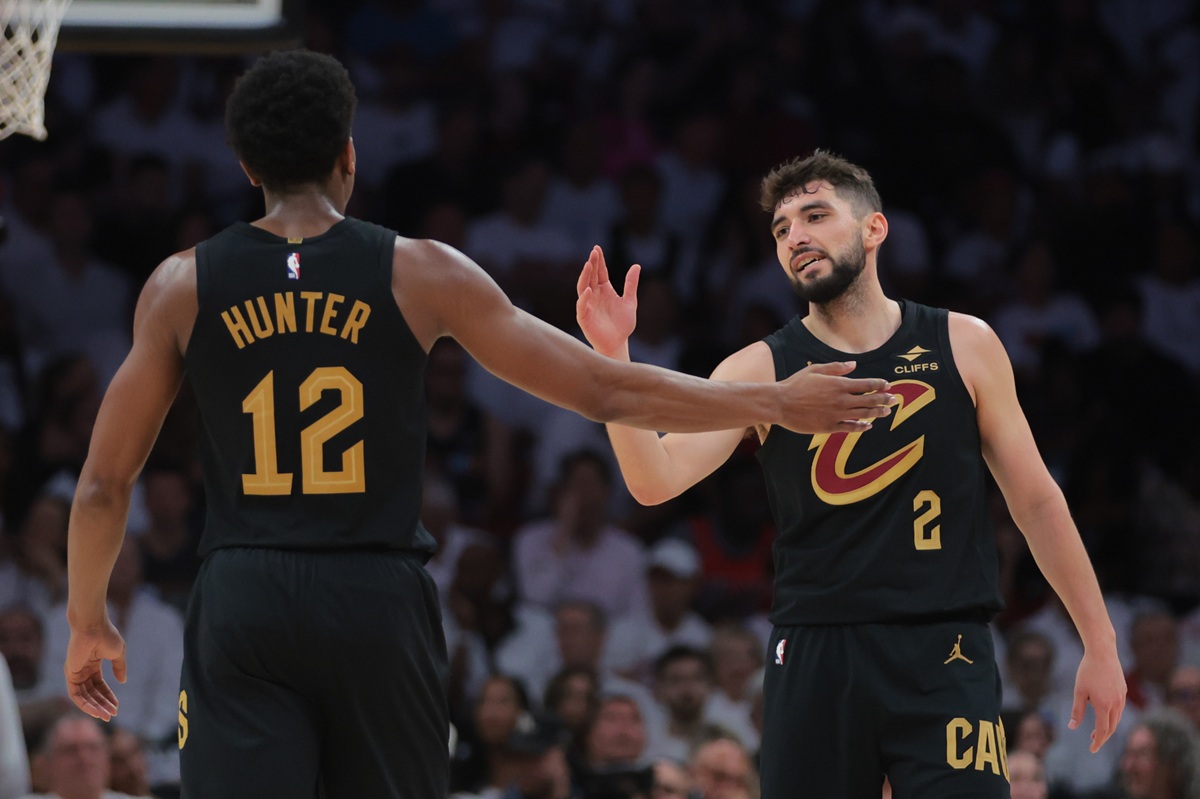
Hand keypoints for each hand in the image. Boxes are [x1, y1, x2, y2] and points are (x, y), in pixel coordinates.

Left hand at [64, 618, 125, 721]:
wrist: (93, 626)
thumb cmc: (106, 635)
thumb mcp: (118, 653)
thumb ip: (120, 667)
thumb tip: (123, 681)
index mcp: (93, 664)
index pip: (99, 685)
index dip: (108, 696)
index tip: (117, 706)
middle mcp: (82, 671)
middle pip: (92, 693)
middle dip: (103, 704)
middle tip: (113, 715)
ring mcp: (75, 673)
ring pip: (84, 697)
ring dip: (95, 707)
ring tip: (107, 716)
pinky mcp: (70, 675)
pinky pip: (76, 695)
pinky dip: (85, 705)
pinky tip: (96, 711)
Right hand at [576, 245, 639, 356]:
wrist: (618, 343)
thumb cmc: (623, 324)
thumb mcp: (630, 301)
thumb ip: (631, 284)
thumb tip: (636, 266)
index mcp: (604, 290)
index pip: (600, 272)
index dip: (599, 261)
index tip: (597, 248)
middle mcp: (594, 295)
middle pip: (591, 276)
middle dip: (592, 264)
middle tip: (594, 252)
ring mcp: (588, 305)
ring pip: (583, 287)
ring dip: (585, 276)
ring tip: (589, 265)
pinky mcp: (584, 318)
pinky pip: (582, 306)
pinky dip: (584, 298)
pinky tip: (589, 290)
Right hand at [779, 361, 894, 433]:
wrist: (780, 404)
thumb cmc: (795, 384)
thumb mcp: (815, 370)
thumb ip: (836, 367)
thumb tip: (854, 365)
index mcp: (838, 384)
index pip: (866, 384)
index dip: (879, 385)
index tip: (887, 385)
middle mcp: (841, 400)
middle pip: (869, 400)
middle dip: (883, 399)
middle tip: (893, 399)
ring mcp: (836, 415)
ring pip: (863, 415)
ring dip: (877, 413)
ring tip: (887, 412)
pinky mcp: (829, 427)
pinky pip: (850, 428)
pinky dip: (861, 427)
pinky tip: (868, 425)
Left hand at [1069, 645, 1126, 752]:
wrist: (1102, 653)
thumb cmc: (1087, 671)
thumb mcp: (1079, 691)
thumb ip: (1077, 710)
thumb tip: (1072, 727)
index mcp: (1104, 705)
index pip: (1102, 731)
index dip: (1097, 742)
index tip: (1092, 749)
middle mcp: (1116, 703)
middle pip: (1111, 727)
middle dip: (1103, 737)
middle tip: (1093, 742)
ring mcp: (1122, 697)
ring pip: (1117, 718)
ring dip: (1108, 727)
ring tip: (1096, 730)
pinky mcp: (1123, 690)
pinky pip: (1119, 708)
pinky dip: (1112, 716)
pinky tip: (1104, 714)